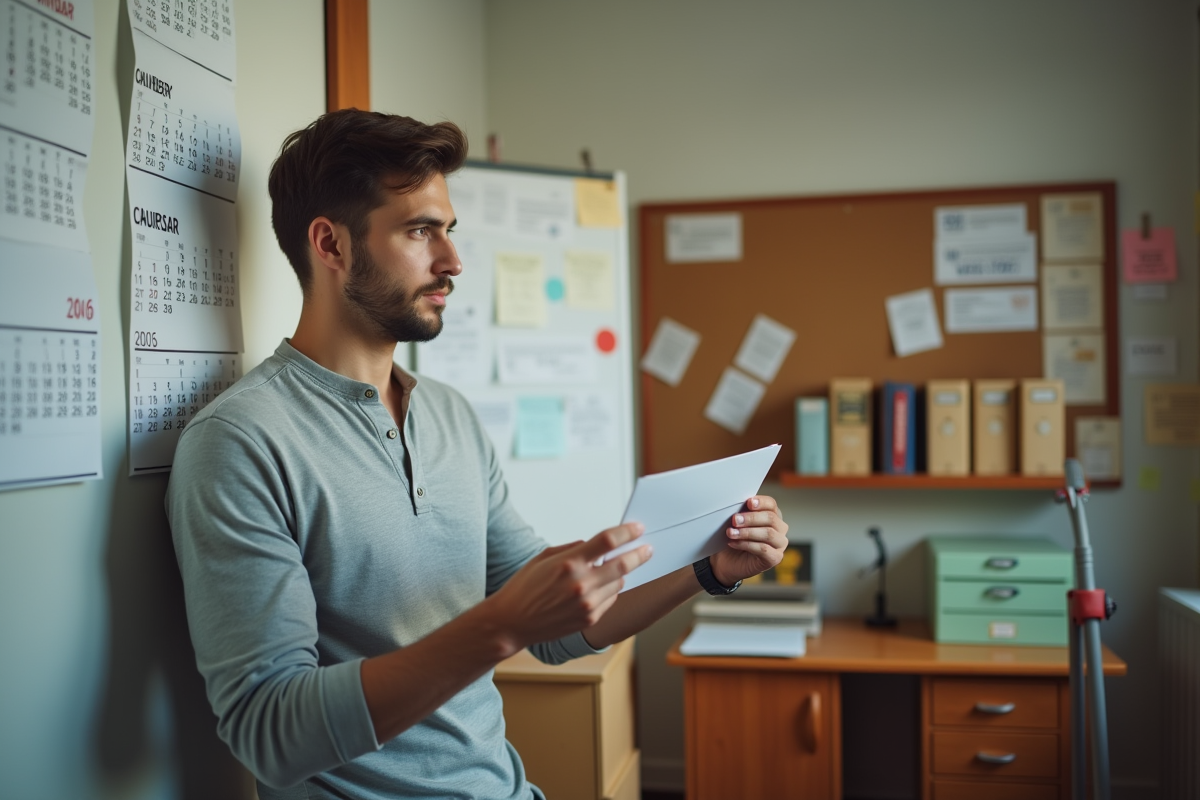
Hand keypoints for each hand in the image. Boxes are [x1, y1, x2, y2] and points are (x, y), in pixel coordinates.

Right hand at [486, 523, 651, 652]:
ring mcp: (587, 604)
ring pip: (618, 583)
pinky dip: (609, 590)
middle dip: (640, 554)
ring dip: (618, 574)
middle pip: (623, 564)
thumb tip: (597, 545)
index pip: (608, 541)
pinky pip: (610, 599)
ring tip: (605, 571)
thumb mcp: (544, 557)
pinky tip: (595, 588)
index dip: (627, 532)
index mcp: (569, 563)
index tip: (638, 528)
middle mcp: (581, 584)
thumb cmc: (525, 587)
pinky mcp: (589, 619)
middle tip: (648, 548)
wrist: (512, 622)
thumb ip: (573, 549)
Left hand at [709, 495, 787, 586]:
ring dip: (747, 532)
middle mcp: (780, 529)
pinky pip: (763, 549)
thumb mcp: (737, 522)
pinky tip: (733, 543)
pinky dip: (746, 545)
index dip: (761, 502)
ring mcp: (779, 544)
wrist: (726, 560)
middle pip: (771, 518)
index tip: (748, 502)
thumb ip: (741, 512)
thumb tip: (739, 503)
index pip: (771, 504)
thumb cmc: (734, 537)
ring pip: (768, 534)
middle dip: (751, 518)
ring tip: (731, 533)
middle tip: (734, 520)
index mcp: (772, 515)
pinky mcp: (775, 558)